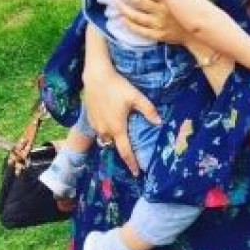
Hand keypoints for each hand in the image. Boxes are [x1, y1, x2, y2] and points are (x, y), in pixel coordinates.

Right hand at [82, 53, 160, 176]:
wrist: (96, 76)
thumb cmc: (118, 86)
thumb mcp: (136, 97)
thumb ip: (148, 110)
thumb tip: (159, 122)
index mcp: (118, 128)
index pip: (126, 152)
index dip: (132, 164)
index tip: (137, 173)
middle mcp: (105, 130)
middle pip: (115, 145)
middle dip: (122, 148)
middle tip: (130, 148)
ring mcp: (96, 125)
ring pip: (106, 137)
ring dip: (113, 138)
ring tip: (119, 132)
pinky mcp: (90, 118)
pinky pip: (99, 129)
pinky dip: (105, 129)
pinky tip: (109, 119)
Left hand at [116, 0, 189, 44]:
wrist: (198, 32)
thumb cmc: (189, 11)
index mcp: (168, 0)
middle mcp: (162, 11)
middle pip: (139, 0)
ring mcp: (159, 24)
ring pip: (137, 16)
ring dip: (124, 8)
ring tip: (115, 1)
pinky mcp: (158, 35)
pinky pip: (140, 30)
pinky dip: (130, 25)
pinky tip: (122, 19)